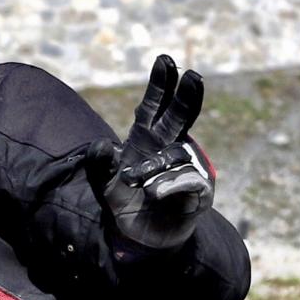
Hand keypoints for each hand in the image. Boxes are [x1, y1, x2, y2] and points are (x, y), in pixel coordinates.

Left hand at [93, 54, 213, 251]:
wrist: (141, 239)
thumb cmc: (126, 204)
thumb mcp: (105, 185)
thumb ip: (100, 165)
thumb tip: (101, 145)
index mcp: (147, 139)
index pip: (155, 106)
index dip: (160, 84)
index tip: (165, 60)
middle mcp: (170, 147)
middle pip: (180, 116)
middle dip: (185, 95)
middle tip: (193, 75)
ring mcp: (187, 167)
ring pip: (175, 154)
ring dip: (154, 168)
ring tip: (137, 184)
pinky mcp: (199, 191)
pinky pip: (189, 180)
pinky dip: (170, 184)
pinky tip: (155, 193)